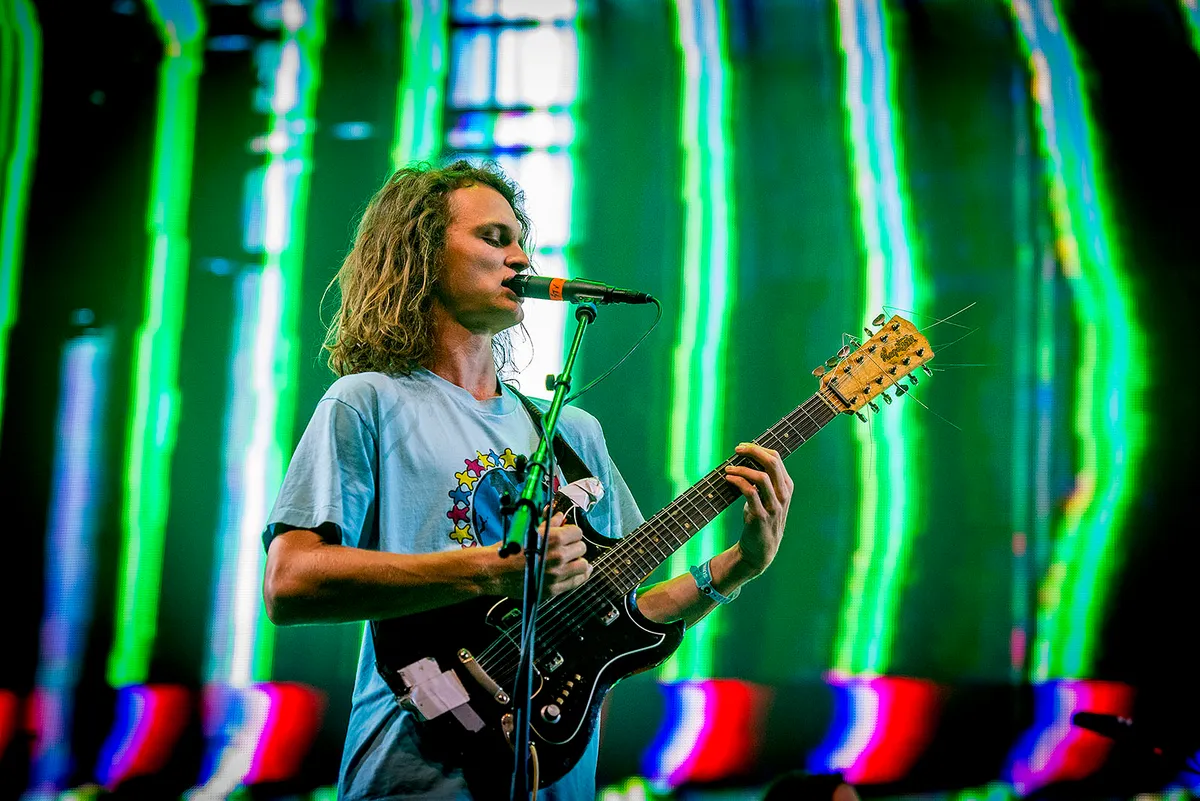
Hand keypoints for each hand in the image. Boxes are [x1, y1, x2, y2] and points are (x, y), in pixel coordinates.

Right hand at [491, 511, 591, 598]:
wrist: (494, 570)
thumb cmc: (509, 549)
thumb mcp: (530, 530)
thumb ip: (549, 523)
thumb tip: (560, 517)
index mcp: (554, 538)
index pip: (578, 532)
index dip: (572, 533)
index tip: (568, 535)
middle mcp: (558, 556)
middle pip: (582, 548)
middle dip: (575, 546)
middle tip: (567, 548)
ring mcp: (557, 574)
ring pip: (583, 566)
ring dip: (579, 561)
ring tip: (572, 561)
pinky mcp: (553, 589)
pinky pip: (576, 582)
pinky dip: (578, 577)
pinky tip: (575, 573)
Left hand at [724, 442, 792, 575]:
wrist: (760, 550)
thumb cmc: (761, 519)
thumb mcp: (767, 498)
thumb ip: (763, 481)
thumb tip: (745, 459)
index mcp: (786, 487)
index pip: (776, 458)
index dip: (759, 449)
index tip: (743, 447)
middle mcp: (783, 495)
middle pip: (772, 463)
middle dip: (753, 452)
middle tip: (737, 449)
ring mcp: (774, 506)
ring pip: (761, 478)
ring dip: (742, 469)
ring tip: (728, 469)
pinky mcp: (761, 517)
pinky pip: (750, 493)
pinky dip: (738, 482)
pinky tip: (728, 479)